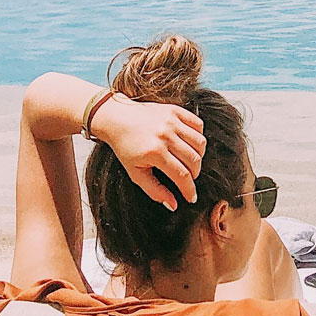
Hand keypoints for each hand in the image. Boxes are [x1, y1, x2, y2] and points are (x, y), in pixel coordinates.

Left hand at [91, 96, 206, 210]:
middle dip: (194, 174)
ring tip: (189, 161)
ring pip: (200, 143)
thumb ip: (155, 191)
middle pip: (194, 160)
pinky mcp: (175, 110)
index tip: (191, 197)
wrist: (116, 118)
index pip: (182, 175)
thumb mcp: (135, 173)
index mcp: (154, 152)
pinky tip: (189, 143)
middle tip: (187, 178)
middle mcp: (165, 135)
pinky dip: (198, 137)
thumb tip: (173, 205)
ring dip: (198, 156)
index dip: (190, 190)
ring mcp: (171, 121)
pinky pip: (198, 125)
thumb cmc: (125, 146)